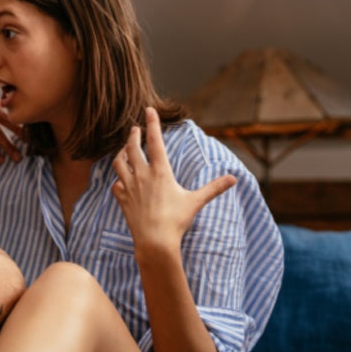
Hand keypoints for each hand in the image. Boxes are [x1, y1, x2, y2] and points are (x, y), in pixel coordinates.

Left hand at [111, 108, 236, 253]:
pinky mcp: (122, 200)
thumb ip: (214, 188)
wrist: (154, 241)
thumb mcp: (196, 201)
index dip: (152, 123)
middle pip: (132, 148)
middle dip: (133, 135)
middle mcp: (142, 175)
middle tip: (135, 129)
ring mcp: (130, 187)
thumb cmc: (176, 221)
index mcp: (161, 171)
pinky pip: (116, 185)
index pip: (155, 141)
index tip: (148, 109)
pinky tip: (121, 180)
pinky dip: (118, 180)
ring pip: (119, 163)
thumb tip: (234, 178)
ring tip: (124, 150)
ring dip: (121, 153)